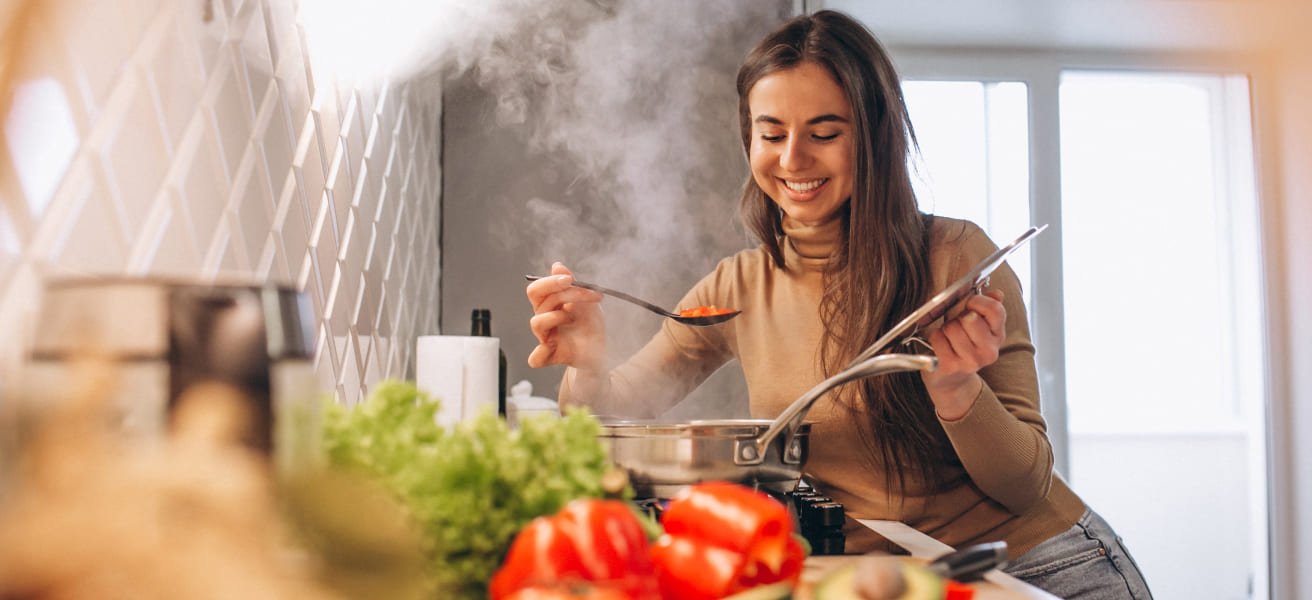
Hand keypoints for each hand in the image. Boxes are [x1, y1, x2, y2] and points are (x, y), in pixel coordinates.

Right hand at [526, 262, 605, 370]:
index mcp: (549, 305)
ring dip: (556, 316)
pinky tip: (551, 346)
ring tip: (572, 318)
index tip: (570, 279)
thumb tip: (557, 265)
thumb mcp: (587, 300)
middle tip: (583, 292)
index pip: (537, 289)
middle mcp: (545, 319)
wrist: (603, 348)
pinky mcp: (552, 356)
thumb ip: (573, 284)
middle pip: (538, 301)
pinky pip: (536, 358)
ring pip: (537, 323)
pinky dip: (540, 353)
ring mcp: (547, 338)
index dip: (550, 282)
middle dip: (562, 293)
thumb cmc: (591, 324)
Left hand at [921, 289, 1005, 420]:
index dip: (978, 301)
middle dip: (958, 317)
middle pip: (969, 317)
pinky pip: (938, 338)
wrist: (953, 380)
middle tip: (958, 327)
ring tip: (950, 339)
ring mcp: (971, 361)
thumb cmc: (963, 346)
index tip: (969, 305)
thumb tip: (997, 294)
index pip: (995, 310)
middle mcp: (989, 351)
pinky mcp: (951, 366)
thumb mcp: (980, 327)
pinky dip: (935, 338)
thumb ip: (988, 308)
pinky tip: (941, 347)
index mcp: (998, 336)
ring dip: (945, 329)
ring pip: (951, 327)